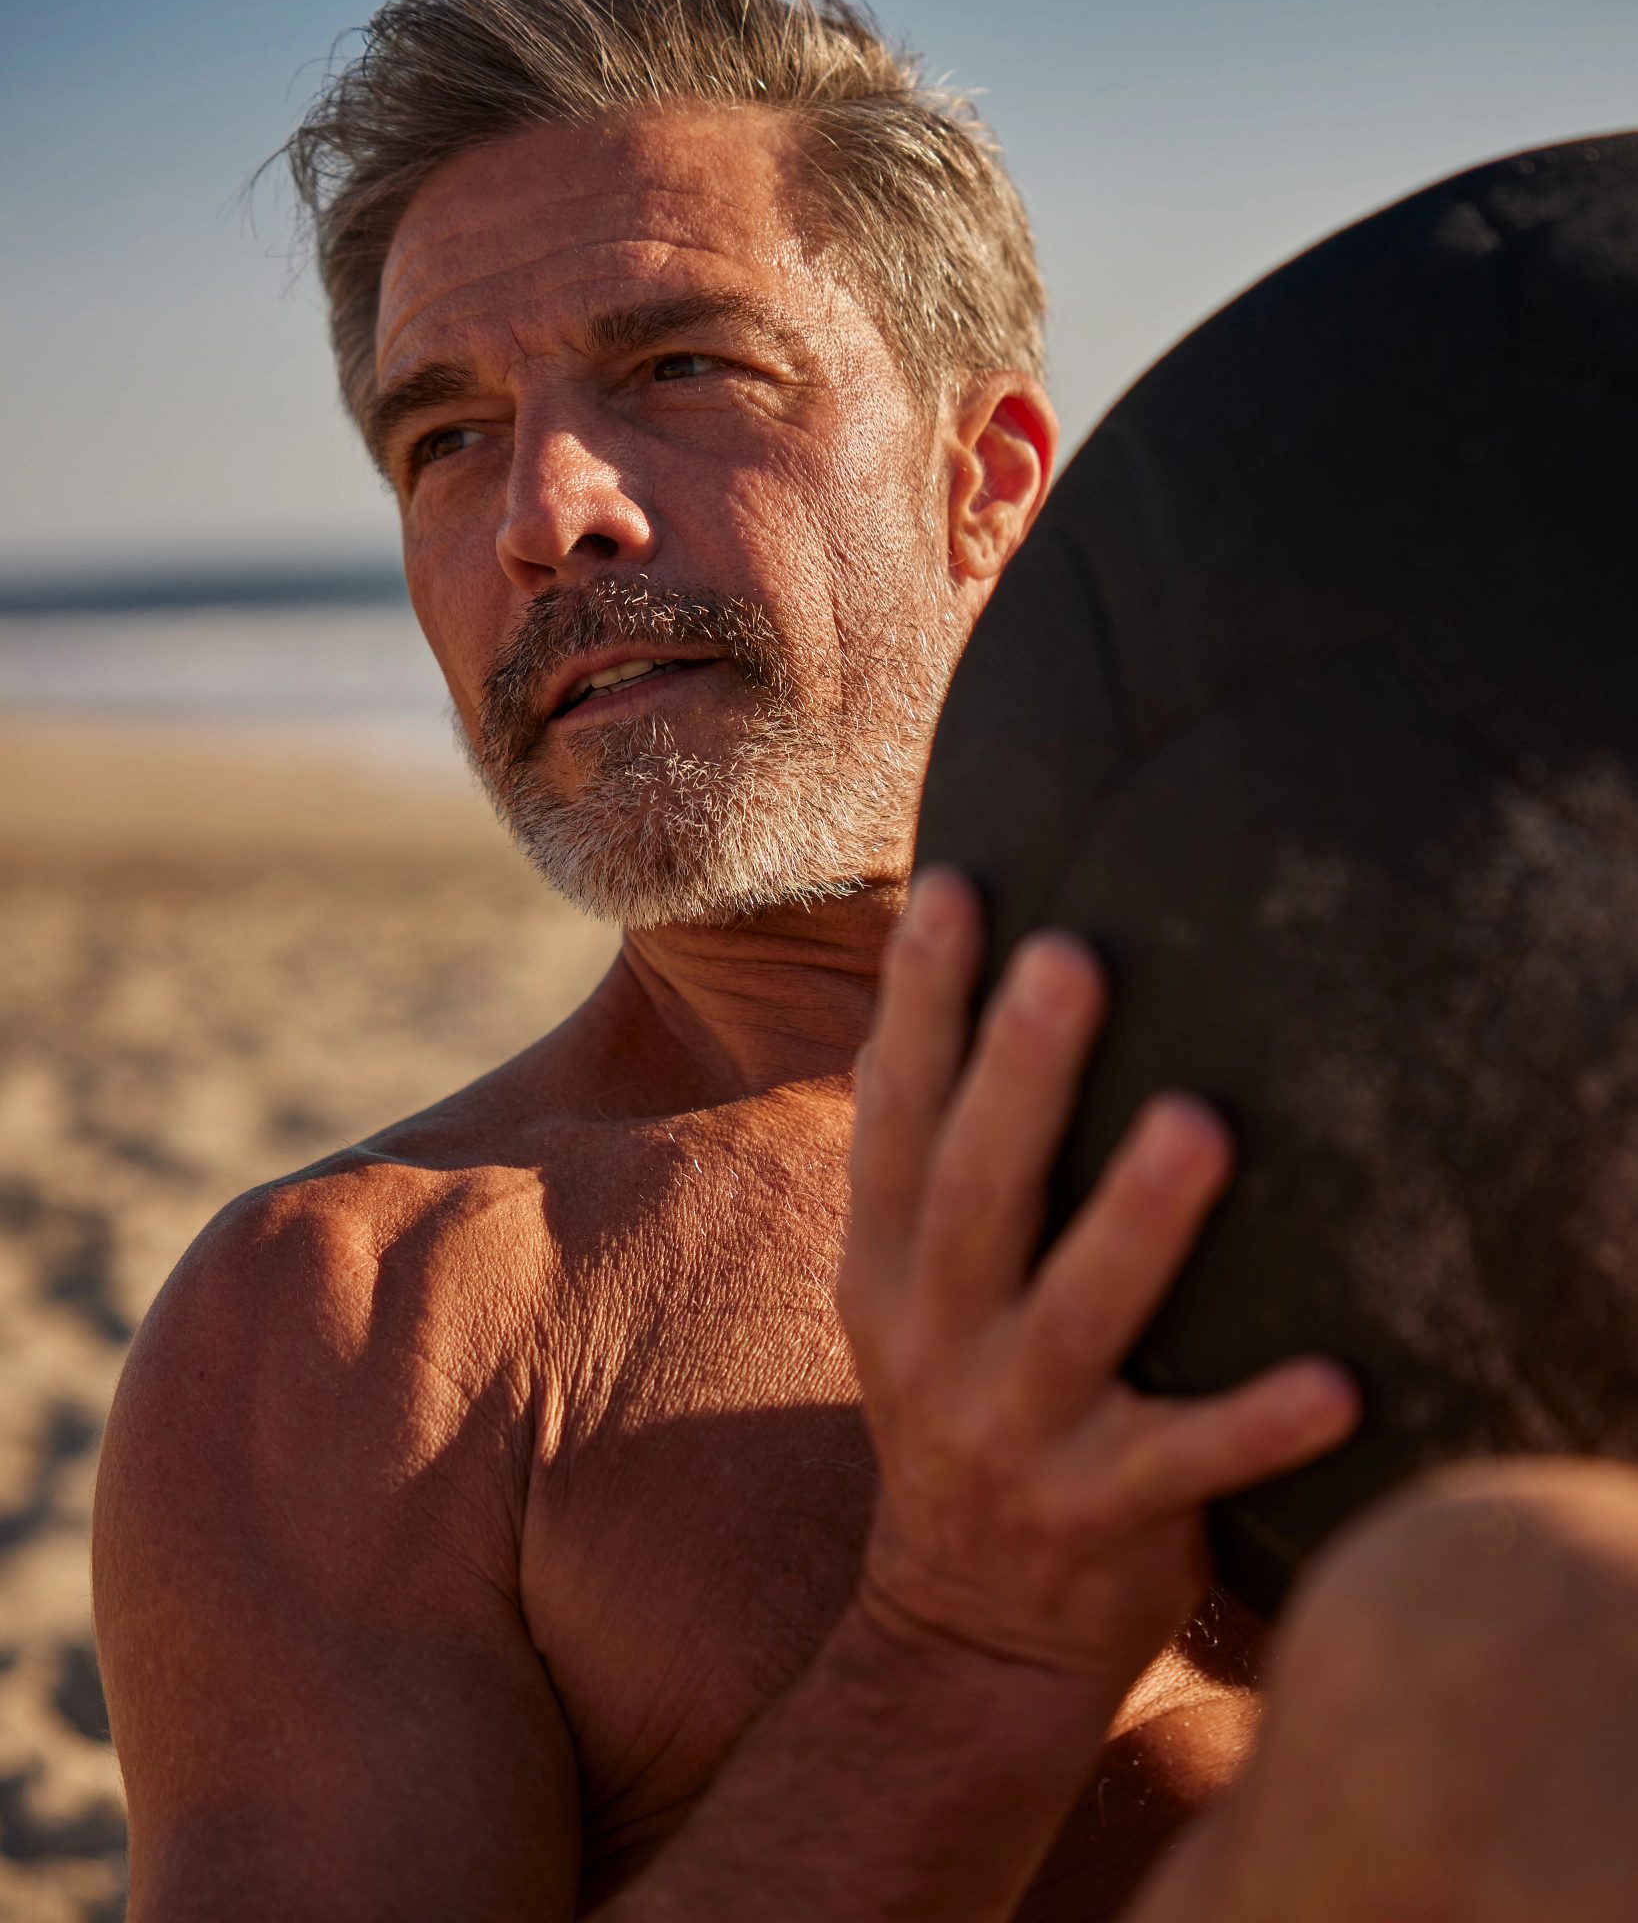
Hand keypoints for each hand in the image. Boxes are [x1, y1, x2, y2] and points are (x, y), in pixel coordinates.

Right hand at [840, 868, 1357, 1699]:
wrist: (965, 1619)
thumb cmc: (958, 1397)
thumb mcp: (897, 1285)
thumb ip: (911, 1163)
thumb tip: (910, 1007)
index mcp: (885, 1265)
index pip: (895, 1117)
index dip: (917, 1004)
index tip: (956, 891)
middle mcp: (935, 1337)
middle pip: (973, 1195)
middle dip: (1015, 1077)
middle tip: (1069, 962)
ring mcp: (1014, 1430)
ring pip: (1077, 1315)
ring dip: (1136, 1224)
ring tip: (1197, 1126)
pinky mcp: (1101, 1514)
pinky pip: (1185, 1465)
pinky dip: (1254, 1428)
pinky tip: (1335, 1385)